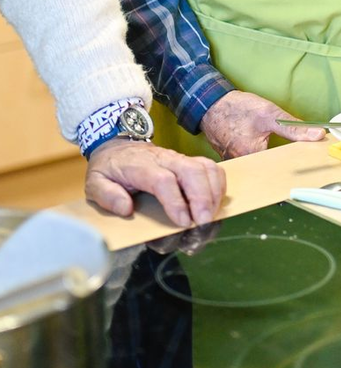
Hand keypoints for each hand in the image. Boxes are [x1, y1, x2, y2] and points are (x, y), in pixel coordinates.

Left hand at [85, 140, 225, 226]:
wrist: (118, 145)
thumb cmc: (109, 168)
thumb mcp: (94, 182)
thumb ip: (107, 195)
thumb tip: (127, 209)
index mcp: (140, 166)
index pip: (164, 181)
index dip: (176, 201)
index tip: (183, 222)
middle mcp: (165, 159)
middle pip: (192, 172)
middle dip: (202, 198)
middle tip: (204, 222)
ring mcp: (180, 159)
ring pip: (205, 168)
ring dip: (213, 192)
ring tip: (212, 216)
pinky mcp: (190, 161)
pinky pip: (211, 168)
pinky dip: (219, 184)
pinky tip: (217, 202)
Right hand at [199, 90, 325, 158]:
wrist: (211, 104)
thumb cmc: (237, 109)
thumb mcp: (269, 114)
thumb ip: (293, 127)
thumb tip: (317, 135)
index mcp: (252, 155)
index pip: (280, 167)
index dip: (295, 162)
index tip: (307, 159)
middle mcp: (242, 164)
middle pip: (269, 169)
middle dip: (283, 162)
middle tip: (295, 154)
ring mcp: (235, 162)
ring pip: (259, 165)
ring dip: (271, 159)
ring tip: (278, 150)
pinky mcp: (231, 157)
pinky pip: (249, 160)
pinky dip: (258, 154)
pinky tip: (262, 146)